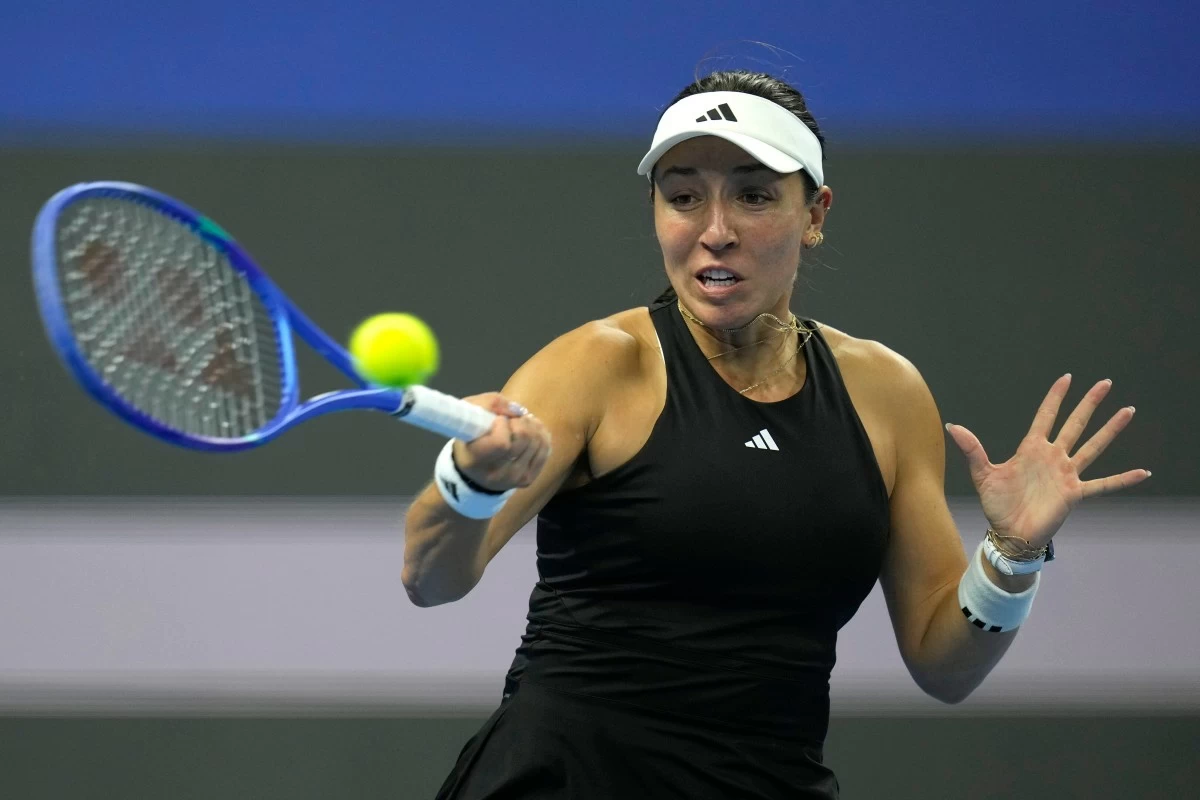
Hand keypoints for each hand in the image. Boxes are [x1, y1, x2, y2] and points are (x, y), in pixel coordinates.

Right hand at [452, 393, 551, 492]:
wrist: (475, 470)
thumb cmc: (470, 436)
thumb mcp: (470, 413)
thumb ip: (490, 403)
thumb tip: (517, 410)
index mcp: (475, 460)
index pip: (501, 442)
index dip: (503, 424)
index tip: (498, 420)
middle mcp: (496, 474)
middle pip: (524, 438)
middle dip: (519, 421)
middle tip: (510, 421)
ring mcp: (514, 478)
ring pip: (537, 441)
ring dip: (531, 426)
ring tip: (520, 424)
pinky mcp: (528, 479)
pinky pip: (545, 449)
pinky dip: (541, 434)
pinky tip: (531, 431)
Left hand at [945, 374, 1149, 548]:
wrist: (1009, 534)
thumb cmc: (997, 505)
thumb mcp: (982, 474)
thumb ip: (972, 449)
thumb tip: (952, 426)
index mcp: (1031, 449)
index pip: (1046, 416)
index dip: (1055, 397)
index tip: (1067, 378)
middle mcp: (1052, 457)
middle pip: (1075, 424)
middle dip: (1089, 404)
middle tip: (1105, 383)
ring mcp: (1066, 474)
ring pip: (1093, 447)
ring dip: (1110, 430)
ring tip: (1127, 411)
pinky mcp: (1074, 493)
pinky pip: (1103, 485)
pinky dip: (1122, 480)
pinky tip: (1143, 472)